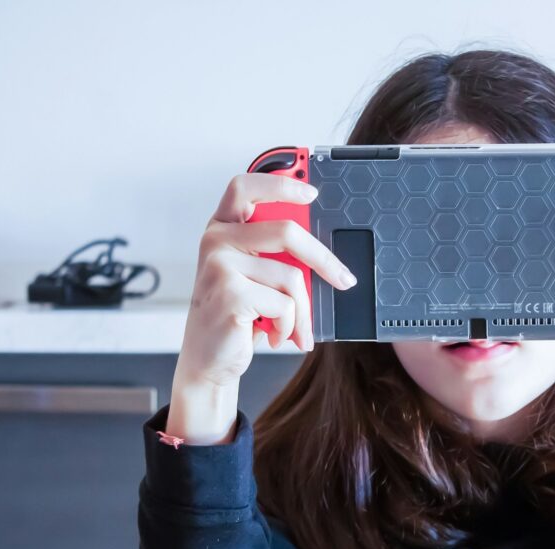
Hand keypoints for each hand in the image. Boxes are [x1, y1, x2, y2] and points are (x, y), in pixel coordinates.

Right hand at [175, 171, 356, 390]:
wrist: (210, 360)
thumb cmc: (238, 317)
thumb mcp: (257, 279)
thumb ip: (278, 257)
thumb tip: (323, 254)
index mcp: (222, 228)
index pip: (246, 187)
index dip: (280, 183)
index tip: (312, 192)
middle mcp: (216, 241)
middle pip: (286, 231)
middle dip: (324, 259)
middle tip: (344, 279)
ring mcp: (219, 265)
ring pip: (292, 277)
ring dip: (303, 312)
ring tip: (295, 329)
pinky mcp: (230, 294)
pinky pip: (285, 304)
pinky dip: (289, 326)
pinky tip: (276, 335)